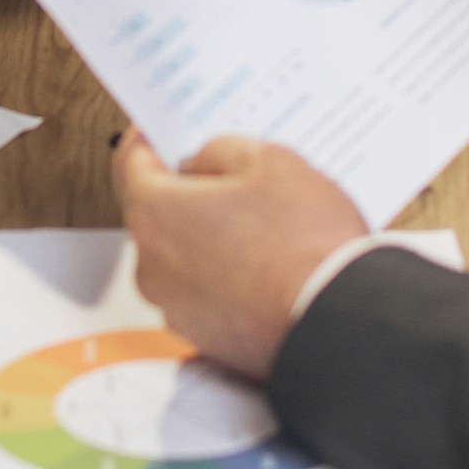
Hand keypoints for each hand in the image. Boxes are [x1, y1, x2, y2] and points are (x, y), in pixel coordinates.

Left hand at [116, 131, 364, 379]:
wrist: (338, 323)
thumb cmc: (306, 247)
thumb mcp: (270, 162)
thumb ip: (221, 150)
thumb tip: (203, 162)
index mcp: (155, 216)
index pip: (130, 164)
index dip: (148, 139)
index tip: (159, 130)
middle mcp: (152, 268)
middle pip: (159, 212)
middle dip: (191, 191)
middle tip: (232, 175)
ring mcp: (177, 309)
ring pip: (185, 254)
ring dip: (213, 235)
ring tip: (266, 223)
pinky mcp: (206, 338)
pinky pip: (207, 291)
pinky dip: (227, 274)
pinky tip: (269, 262)